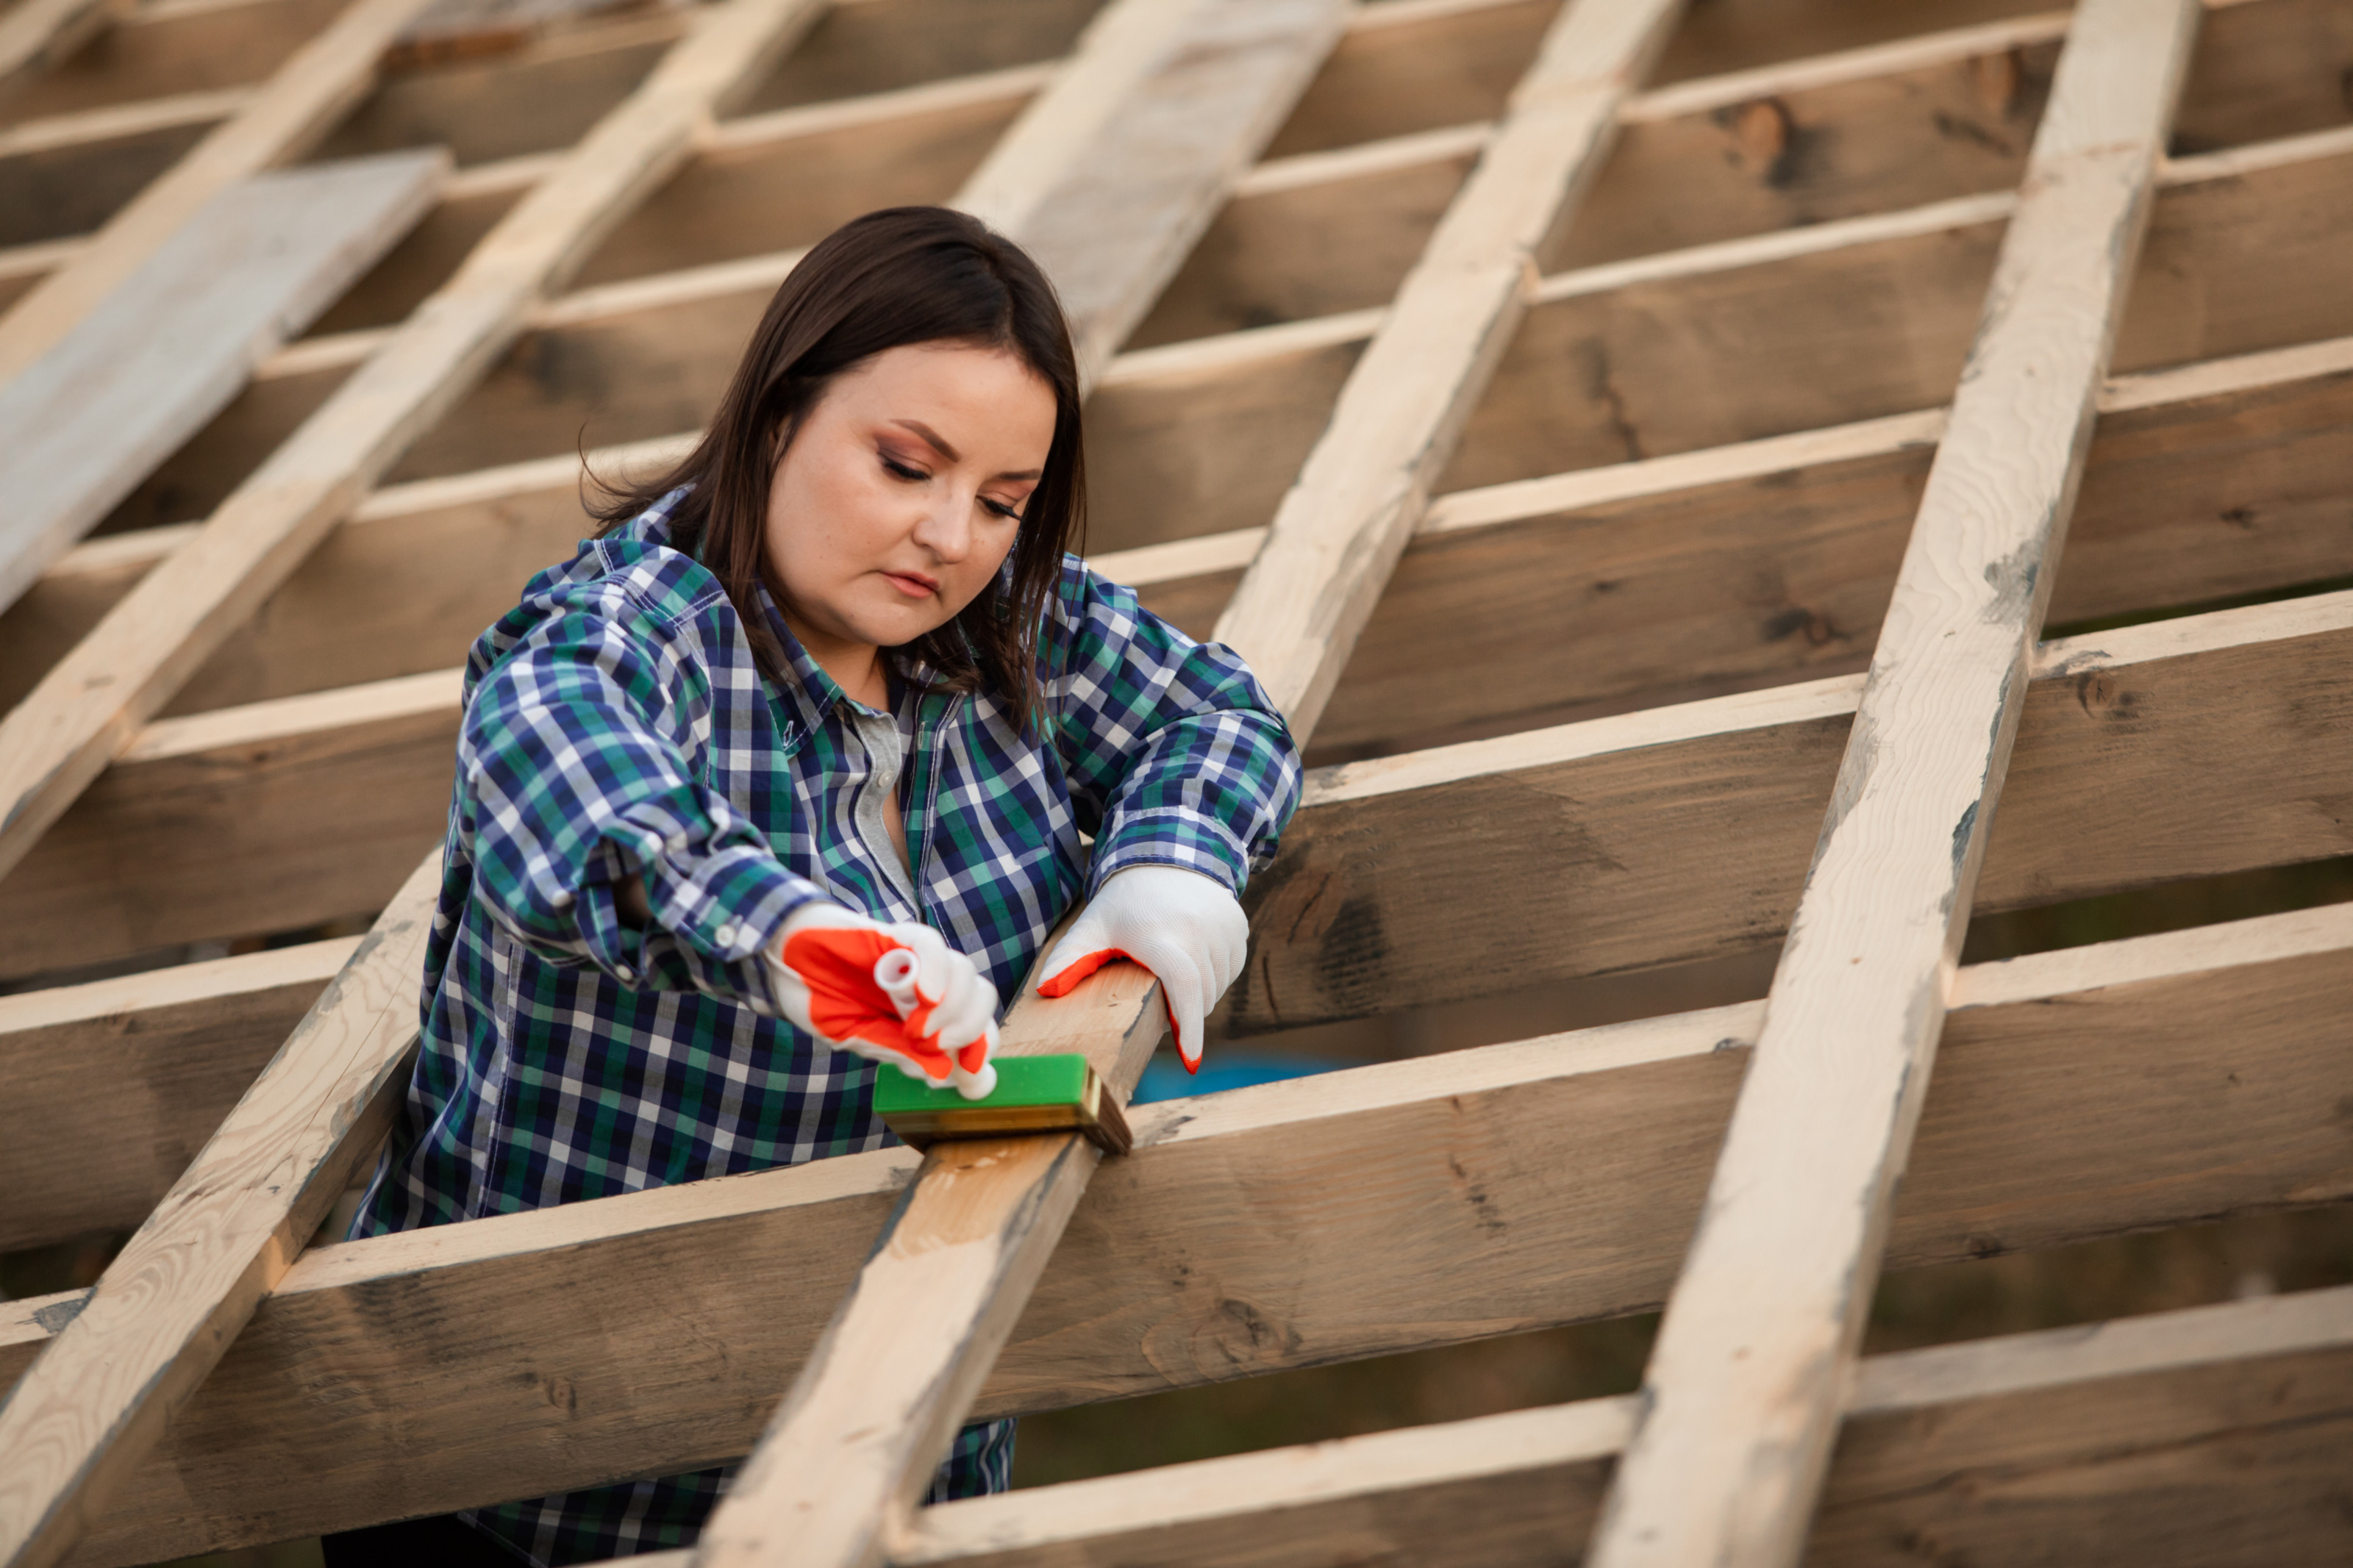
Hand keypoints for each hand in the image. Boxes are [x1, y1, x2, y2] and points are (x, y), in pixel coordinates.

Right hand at [765, 903, 998, 1098]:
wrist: (778, 959)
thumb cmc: (816, 996)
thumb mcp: (855, 1036)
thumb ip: (896, 1050)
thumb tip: (939, 1075)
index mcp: (922, 1013)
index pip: (974, 1027)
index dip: (980, 1050)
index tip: (972, 1077)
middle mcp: (927, 984)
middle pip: (980, 997)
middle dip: (969, 1030)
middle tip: (934, 1046)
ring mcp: (915, 959)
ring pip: (964, 972)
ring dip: (950, 1008)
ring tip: (916, 1029)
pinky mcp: (896, 935)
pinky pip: (931, 946)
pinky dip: (936, 972)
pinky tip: (922, 996)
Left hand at [1034, 865, 1246, 1071]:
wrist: (1166, 855)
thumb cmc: (1124, 903)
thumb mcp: (1092, 927)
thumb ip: (1069, 959)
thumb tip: (1046, 992)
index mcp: (1160, 933)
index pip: (1183, 984)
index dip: (1189, 1026)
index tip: (1191, 1063)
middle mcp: (1198, 928)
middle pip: (1200, 996)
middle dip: (1183, 1014)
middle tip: (1158, 1002)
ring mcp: (1223, 926)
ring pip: (1218, 986)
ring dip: (1199, 996)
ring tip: (1172, 974)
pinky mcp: (1237, 926)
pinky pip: (1231, 968)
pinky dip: (1215, 976)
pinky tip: (1193, 959)